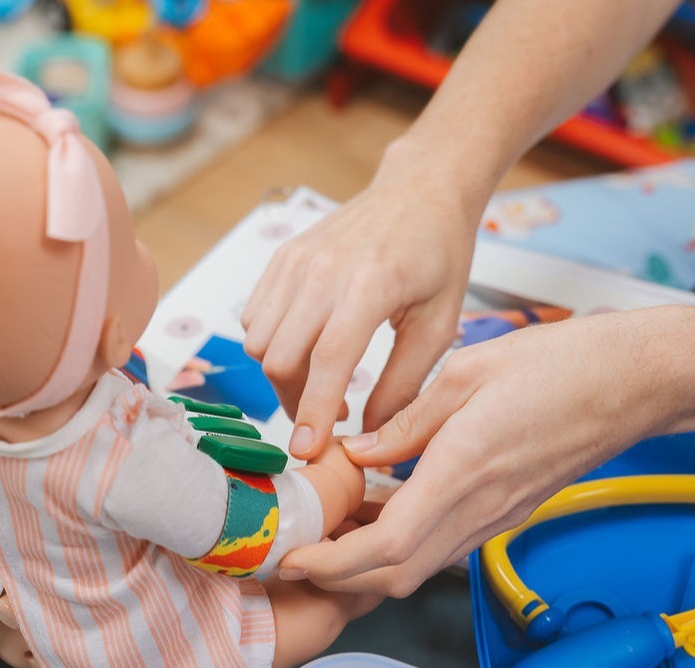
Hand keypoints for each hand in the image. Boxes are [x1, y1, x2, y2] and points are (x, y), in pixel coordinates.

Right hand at [242, 139, 482, 460]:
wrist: (420, 190)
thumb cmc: (439, 257)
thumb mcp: (439, 325)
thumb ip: (404, 385)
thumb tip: (373, 436)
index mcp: (371, 284)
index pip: (328, 360)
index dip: (312, 411)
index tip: (307, 450)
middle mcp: (323, 269)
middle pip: (280, 358)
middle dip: (295, 401)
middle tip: (327, 417)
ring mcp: (296, 260)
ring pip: (260, 341)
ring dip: (282, 375)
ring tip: (321, 383)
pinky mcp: (282, 257)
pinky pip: (255, 318)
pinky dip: (272, 345)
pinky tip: (307, 348)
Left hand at [278, 309, 681, 596]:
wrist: (629, 381)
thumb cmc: (557, 366)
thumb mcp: (463, 375)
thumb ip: (404, 424)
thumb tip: (358, 455)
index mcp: (462, 471)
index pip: (387, 545)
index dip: (333, 562)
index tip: (294, 560)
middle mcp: (480, 507)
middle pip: (399, 574)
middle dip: (340, 578)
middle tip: (298, 558)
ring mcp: (497, 516)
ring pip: (421, 565)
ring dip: (369, 567)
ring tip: (328, 536)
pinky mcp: (506, 512)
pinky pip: (444, 544)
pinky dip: (402, 546)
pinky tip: (378, 515)